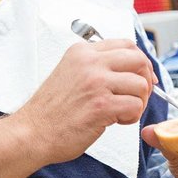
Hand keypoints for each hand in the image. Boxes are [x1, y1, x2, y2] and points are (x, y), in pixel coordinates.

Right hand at [11, 38, 155, 165]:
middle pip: (139, 60)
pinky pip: (135, 106)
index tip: (143, 76)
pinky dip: (132, 117)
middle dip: (146, 80)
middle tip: (139, 96)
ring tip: (122, 112)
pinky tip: (116, 121)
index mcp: (82, 52)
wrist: (31, 132)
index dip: (141, 62)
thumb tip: (130, 70)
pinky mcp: (101, 106)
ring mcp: (96, 83)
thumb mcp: (70, 73)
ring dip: (138, 102)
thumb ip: (96, 67)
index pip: (126, 45)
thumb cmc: (51, 110)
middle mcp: (90, 63)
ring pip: (140, 85)